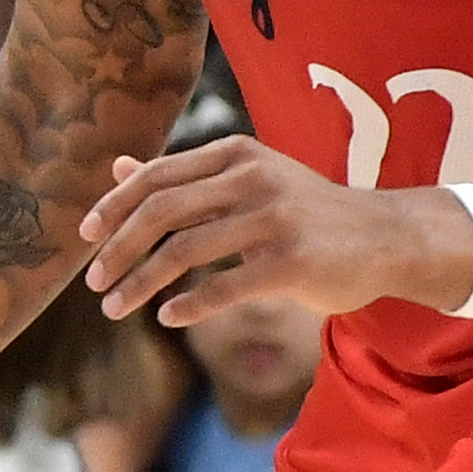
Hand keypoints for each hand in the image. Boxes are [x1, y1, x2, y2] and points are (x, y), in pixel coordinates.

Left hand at [82, 137, 467, 325]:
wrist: (387, 237)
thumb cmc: (307, 212)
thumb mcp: (248, 181)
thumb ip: (186, 178)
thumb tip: (119, 168)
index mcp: (236, 154)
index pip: (157, 176)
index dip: (114, 206)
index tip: (85, 237)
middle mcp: (253, 178)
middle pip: (162, 211)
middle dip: (117, 249)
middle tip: (93, 282)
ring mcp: (274, 218)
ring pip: (184, 251)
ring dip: (141, 284)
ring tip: (117, 308)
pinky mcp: (293, 262)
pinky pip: (225, 286)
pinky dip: (189, 305)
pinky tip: (168, 318)